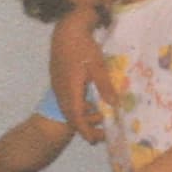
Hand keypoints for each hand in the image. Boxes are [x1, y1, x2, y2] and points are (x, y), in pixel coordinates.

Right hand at [48, 7, 103, 138]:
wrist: (65, 29)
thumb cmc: (83, 46)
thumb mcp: (97, 65)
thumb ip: (105, 86)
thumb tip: (114, 105)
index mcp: (70, 89)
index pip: (75, 116)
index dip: (83, 130)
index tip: (92, 141)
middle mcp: (60, 90)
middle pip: (69, 114)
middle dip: (81, 126)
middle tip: (95, 137)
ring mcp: (57, 84)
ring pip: (66, 106)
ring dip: (77, 116)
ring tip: (91, 123)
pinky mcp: (57, 78)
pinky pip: (65, 98)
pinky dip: (74, 106)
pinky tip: (84, 104)